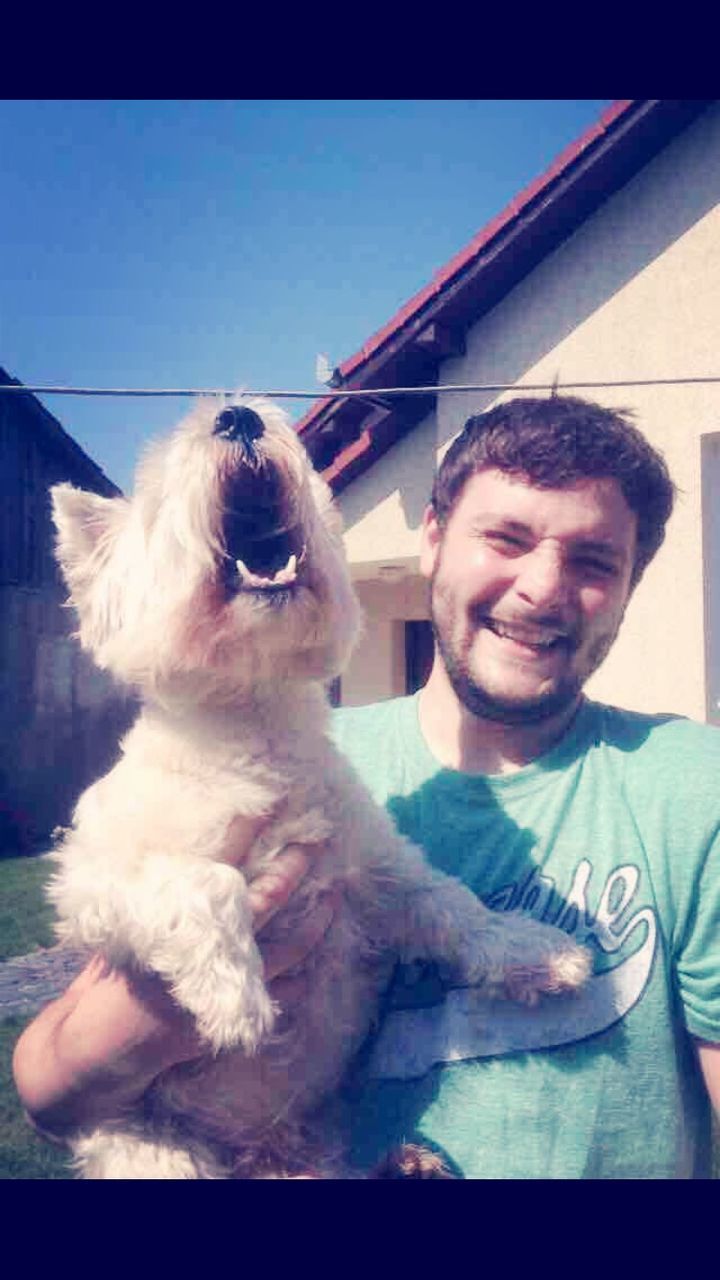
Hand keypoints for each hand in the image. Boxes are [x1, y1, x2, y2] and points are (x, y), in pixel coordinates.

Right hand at [12, 819, 332, 1137]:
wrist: (100, 1047)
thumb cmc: (110, 981)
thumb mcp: (126, 931)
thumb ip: (155, 901)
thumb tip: (171, 857)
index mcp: (185, 920)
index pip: (223, 862)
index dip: (246, 831)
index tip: (268, 803)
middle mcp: (214, 949)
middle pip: (267, 898)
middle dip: (293, 868)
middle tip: (317, 841)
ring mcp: (231, 984)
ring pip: (288, 947)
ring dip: (315, 922)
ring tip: (334, 898)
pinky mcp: (236, 1015)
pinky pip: (281, 995)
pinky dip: (300, 979)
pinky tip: (316, 965)